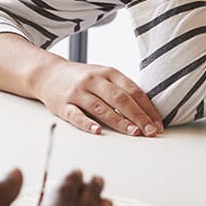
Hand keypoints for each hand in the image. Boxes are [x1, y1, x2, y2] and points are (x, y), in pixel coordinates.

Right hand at [33, 59, 163, 135]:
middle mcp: (94, 81)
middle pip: (120, 99)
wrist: (48, 73)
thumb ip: (121, 90)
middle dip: (138, 116)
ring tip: (134, 133)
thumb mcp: (103, 76)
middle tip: (150, 132)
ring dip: (119, 121)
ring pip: (101, 107)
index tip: (157, 124)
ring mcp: (78, 92)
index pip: (133, 90)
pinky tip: (98, 131)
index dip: (147, 108)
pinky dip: (87, 123)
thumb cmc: (81, 78)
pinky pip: (76, 115)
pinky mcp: (63, 105)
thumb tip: (146, 112)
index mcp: (108, 73)